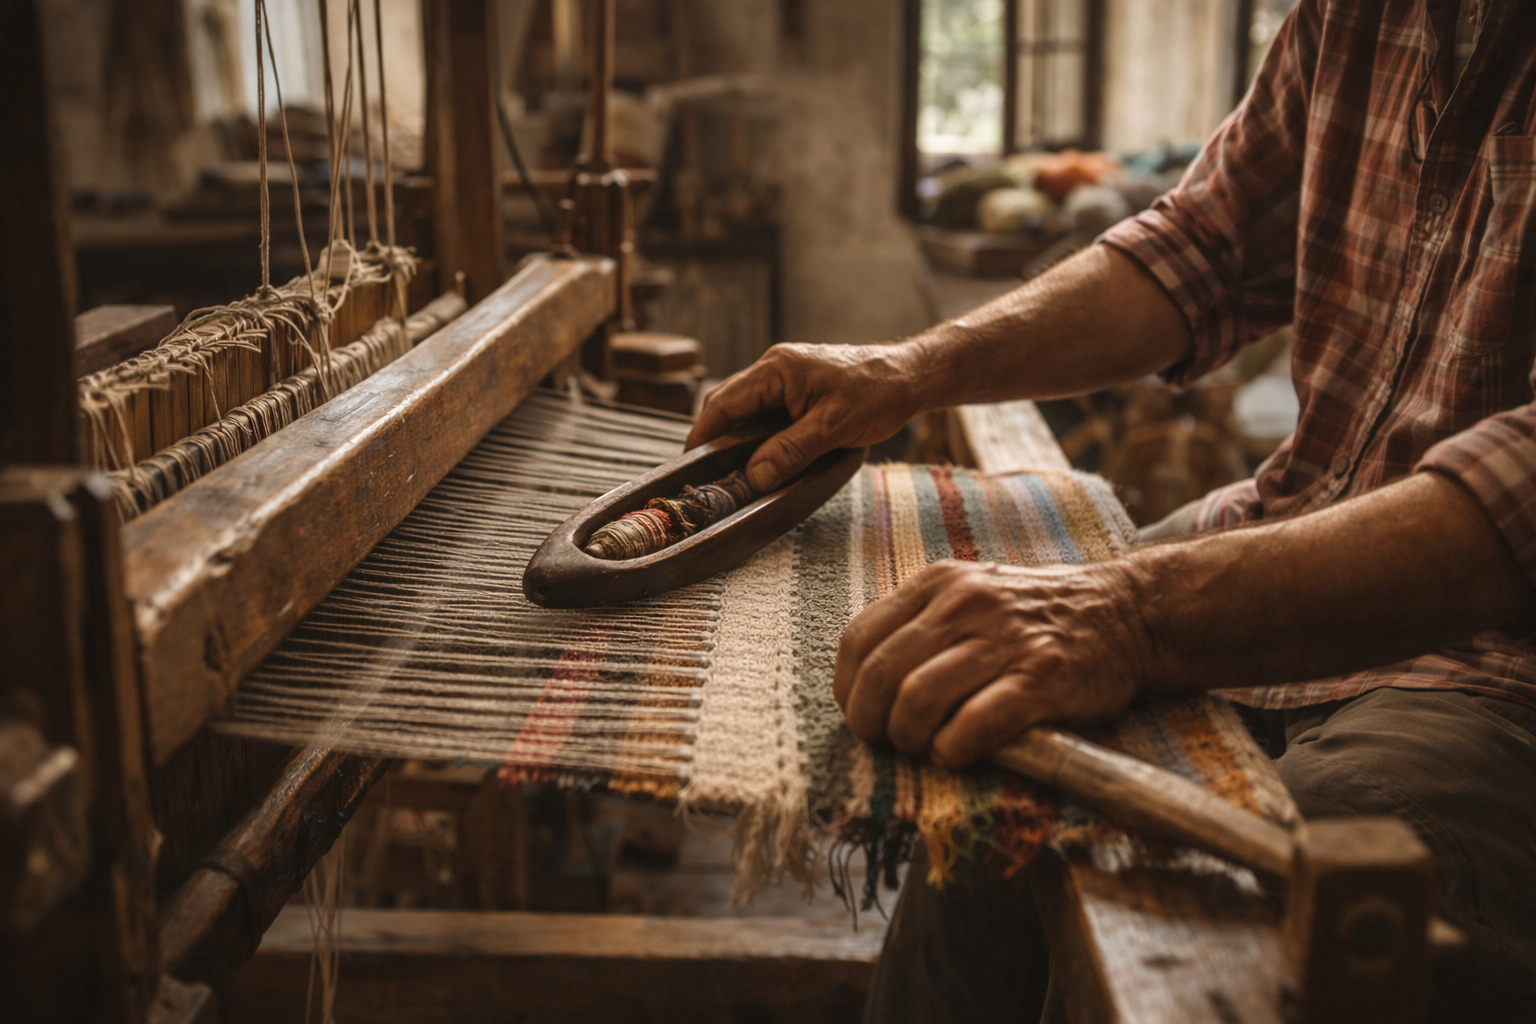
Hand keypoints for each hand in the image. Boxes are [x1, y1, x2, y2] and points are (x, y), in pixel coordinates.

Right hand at [686, 341, 933, 492]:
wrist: (910, 376)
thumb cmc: (878, 393)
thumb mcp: (832, 428)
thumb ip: (790, 451)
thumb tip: (755, 475)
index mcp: (777, 370)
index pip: (723, 402)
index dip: (702, 435)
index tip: (691, 464)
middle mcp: (776, 368)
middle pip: (728, 404)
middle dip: (716, 438)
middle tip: (710, 474)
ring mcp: (787, 377)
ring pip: (747, 409)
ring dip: (739, 437)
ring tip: (733, 470)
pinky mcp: (799, 389)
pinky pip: (767, 411)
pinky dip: (759, 434)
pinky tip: (764, 456)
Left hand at [832, 559, 1152, 766]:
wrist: (1128, 613)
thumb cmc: (1037, 617)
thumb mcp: (971, 596)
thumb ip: (921, 625)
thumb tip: (865, 681)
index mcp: (938, 584)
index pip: (858, 638)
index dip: (846, 688)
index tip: (859, 713)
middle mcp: (965, 605)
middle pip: (880, 674)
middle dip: (870, 722)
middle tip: (887, 741)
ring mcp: (1004, 641)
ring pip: (917, 699)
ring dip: (909, 739)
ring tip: (924, 747)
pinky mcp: (1041, 680)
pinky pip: (973, 724)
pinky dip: (953, 749)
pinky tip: (958, 752)